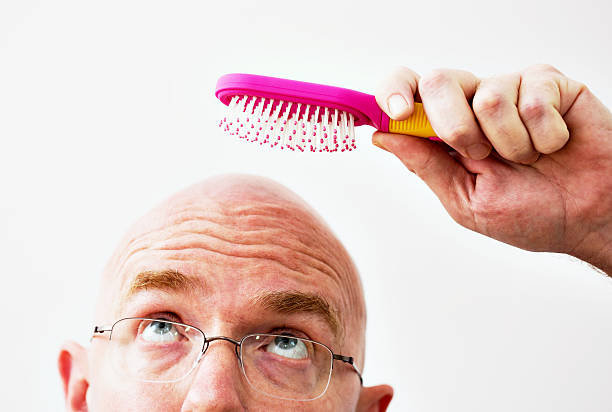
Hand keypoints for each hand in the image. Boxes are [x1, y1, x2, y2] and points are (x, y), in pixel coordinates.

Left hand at [373, 65, 611, 273]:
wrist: (588, 218)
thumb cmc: (529, 213)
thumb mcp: (465, 199)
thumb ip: (425, 164)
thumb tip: (382, 137)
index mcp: (445, 130)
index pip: (408, 91)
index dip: (393, 92)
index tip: (396, 113)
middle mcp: (472, 104)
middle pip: (439, 80)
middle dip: (456, 127)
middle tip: (481, 156)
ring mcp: (510, 89)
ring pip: (489, 95)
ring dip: (511, 143)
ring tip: (529, 159)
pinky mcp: (548, 83)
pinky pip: (534, 97)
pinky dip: (545, 135)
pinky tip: (554, 145)